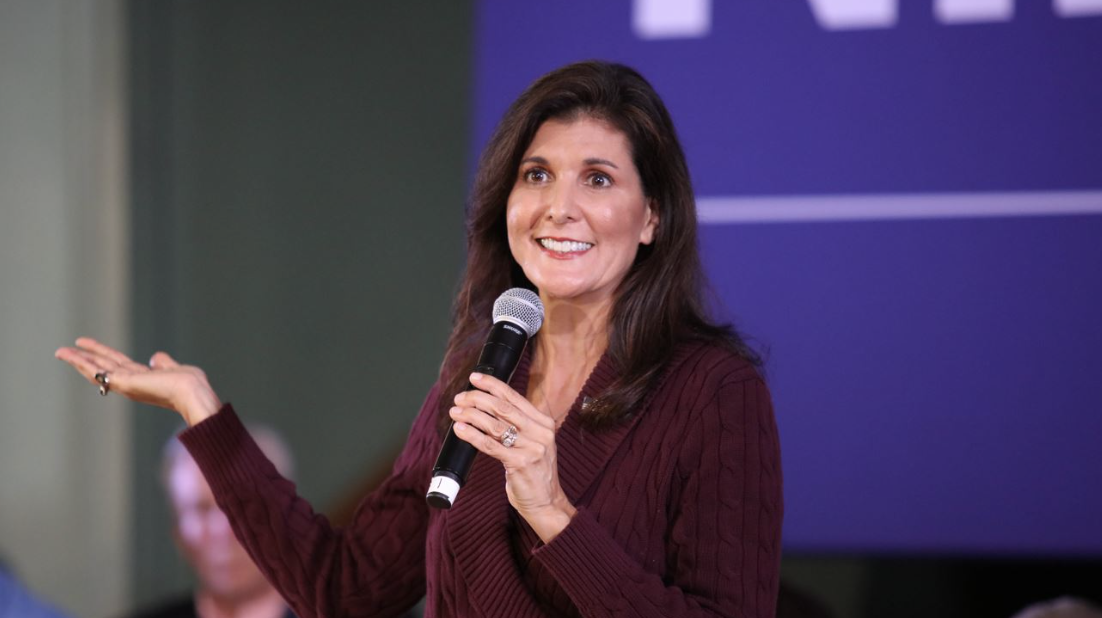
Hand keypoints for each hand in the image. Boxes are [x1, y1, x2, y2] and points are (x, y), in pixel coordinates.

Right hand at [54, 337, 221, 425]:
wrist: (193, 394)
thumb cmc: (190, 385)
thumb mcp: (174, 369)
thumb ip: (163, 364)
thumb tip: (155, 357)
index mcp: (143, 379)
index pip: (119, 366)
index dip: (105, 356)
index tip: (91, 349)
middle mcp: (131, 382)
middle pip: (103, 366)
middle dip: (86, 358)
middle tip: (67, 350)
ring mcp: (125, 383)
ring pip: (96, 368)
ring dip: (78, 359)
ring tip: (61, 351)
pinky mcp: (122, 382)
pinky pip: (97, 370)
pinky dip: (82, 362)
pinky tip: (71, 354)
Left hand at [450, 372, 575, 542]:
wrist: (547, 502)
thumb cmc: (534, 472)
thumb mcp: (534, 443)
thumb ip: (519, 426)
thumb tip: (487, 407)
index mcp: (543, 422)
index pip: (514, 397)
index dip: (492, 385)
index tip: (474, 378)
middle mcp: (540, 432)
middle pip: (503, 407)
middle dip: (477, 398)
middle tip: (460, 397)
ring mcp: (532, 448)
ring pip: (495, 424)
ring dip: (471, 415)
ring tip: (455, 412)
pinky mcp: (520, 463)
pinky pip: (490, 445)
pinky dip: (472, 435)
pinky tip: (460, 429)